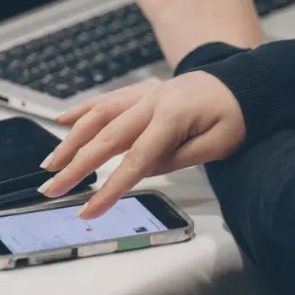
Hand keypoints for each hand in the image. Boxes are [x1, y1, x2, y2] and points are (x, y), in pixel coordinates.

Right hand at [39, 73, 244, 218]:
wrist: (245, 83)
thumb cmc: (236, 115)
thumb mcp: (219, 144)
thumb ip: (179, 158)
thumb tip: (143, 169)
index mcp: (172, 117)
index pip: (135, 161)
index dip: (109, 189)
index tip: (88, 211)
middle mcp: (152, 102)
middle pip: (106, 139)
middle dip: (75, 167)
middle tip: (52, 189)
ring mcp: (144, 95)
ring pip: (98, 116)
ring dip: (70, 141)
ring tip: (50, 164)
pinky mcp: (142, 93)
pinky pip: (106, 100)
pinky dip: (82, 111)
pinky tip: (62, 121)